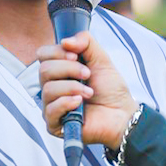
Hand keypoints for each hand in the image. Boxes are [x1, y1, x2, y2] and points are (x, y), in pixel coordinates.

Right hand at [38, 31, 139, 148]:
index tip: (76, 56)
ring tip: (89, 93)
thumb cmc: (111, 89)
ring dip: (72, 87)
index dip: (57, 52)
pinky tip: (79, 103)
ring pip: (48, 89)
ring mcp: (52, 106)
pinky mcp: (55, 124)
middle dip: (69, 69)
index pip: (43, 55)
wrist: (123, 114)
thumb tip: (65, 41)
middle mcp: (52, 87)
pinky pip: (50, 110)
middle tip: (88, 75)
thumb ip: (86, 42)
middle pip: (44, 70)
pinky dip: (66, 103)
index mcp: (59, 70)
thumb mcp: (101, 59)